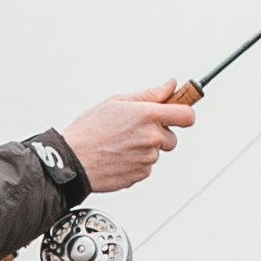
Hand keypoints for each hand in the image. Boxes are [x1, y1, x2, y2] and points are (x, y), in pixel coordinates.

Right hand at [62, 78, 198, 193]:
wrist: (73, 160)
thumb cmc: (89, 130)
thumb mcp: (117, 102)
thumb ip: (149, 95)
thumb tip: (169, 86)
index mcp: (148, 115)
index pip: (186, 115)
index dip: (185, 113)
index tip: (180, 112)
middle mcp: (151, 137)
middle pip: (172, 137)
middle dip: (159, 134)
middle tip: (136, 131)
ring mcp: (147, 158)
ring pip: (156, 153)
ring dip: (144, 149)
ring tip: (120, 144)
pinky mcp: (141, 174)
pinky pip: (146, 167)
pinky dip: (136, 162)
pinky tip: (118, 156)